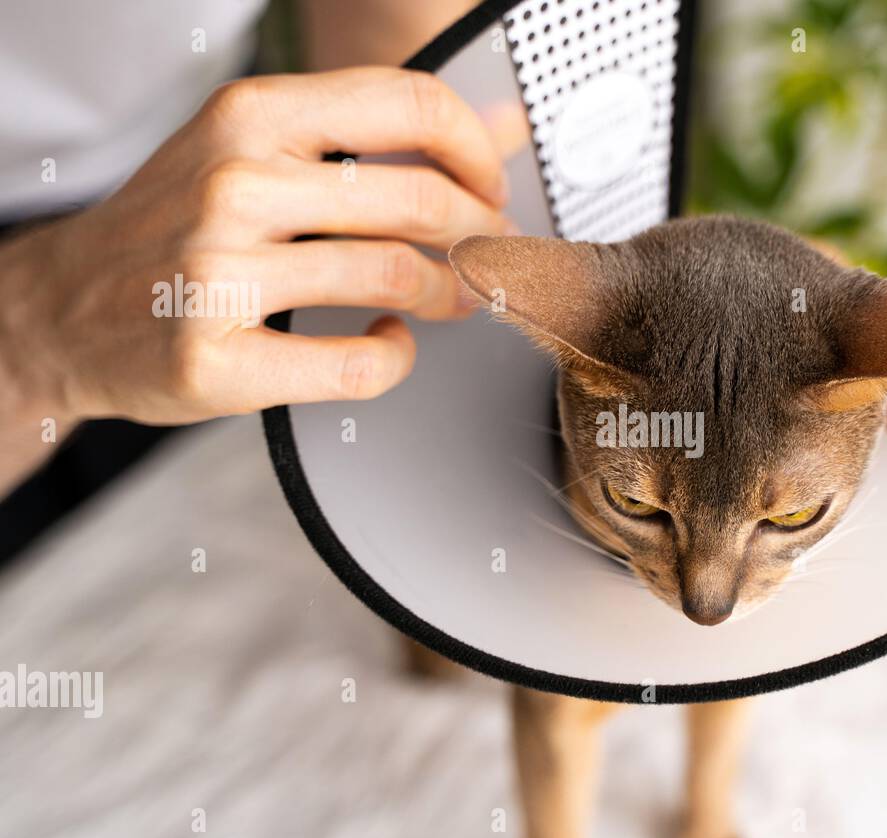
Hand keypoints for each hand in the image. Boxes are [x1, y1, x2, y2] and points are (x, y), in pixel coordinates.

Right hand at [0, 66, 514, 429]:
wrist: (63, 310)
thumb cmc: (175, 228)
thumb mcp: (254, 150)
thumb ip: (371, 135)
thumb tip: (501, 125)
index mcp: (250, 117)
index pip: (407, 103)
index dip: (475, 151)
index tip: (491, 187)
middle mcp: (235, 185)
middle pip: (419, 200)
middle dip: (480, 235)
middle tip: (490, 255)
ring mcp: (220, 273)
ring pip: (395, 277)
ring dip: (451, 294)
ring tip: (453, 298)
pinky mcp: (218, 359)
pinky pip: (357, 363)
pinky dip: (395, 358)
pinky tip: (387, 343)